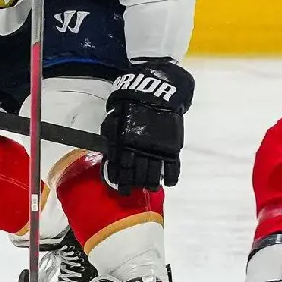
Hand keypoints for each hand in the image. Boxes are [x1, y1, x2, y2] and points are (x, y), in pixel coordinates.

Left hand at [101, 59, 194, 195]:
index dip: (118, 179)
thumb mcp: (115, 115)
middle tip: (130, 192)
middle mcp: (140, 149)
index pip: (119, 167)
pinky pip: (173, 167)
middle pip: (136, 175)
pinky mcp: (172, 146)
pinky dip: (171, 177)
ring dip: (150, 183)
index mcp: (124, 142)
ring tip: (149, 187)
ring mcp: (157, 149)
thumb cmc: (132, 100)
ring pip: (153, 174)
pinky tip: (168, 182)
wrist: (157, 89)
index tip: (118, 186)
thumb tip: (107, 149)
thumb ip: (111, 133)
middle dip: (132, 185)